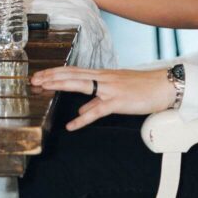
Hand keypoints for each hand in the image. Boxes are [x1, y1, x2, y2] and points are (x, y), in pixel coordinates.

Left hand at [31, 66, 174, 130]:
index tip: (40, 75)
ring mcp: (110, 88)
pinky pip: (97, 110)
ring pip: (80, 84)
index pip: (74, 71)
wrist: (165, 86)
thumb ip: (98, 102)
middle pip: (72, 74)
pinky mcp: (118, 101)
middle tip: (33, 79)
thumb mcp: (118, 91)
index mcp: (103, 76)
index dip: (56, 72)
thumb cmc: (144, 88)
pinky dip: (83, 119)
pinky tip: (72, 125)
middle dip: (51, 76)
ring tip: (43, 88)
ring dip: (60, 85)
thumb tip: (82, 110)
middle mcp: (104, 78)